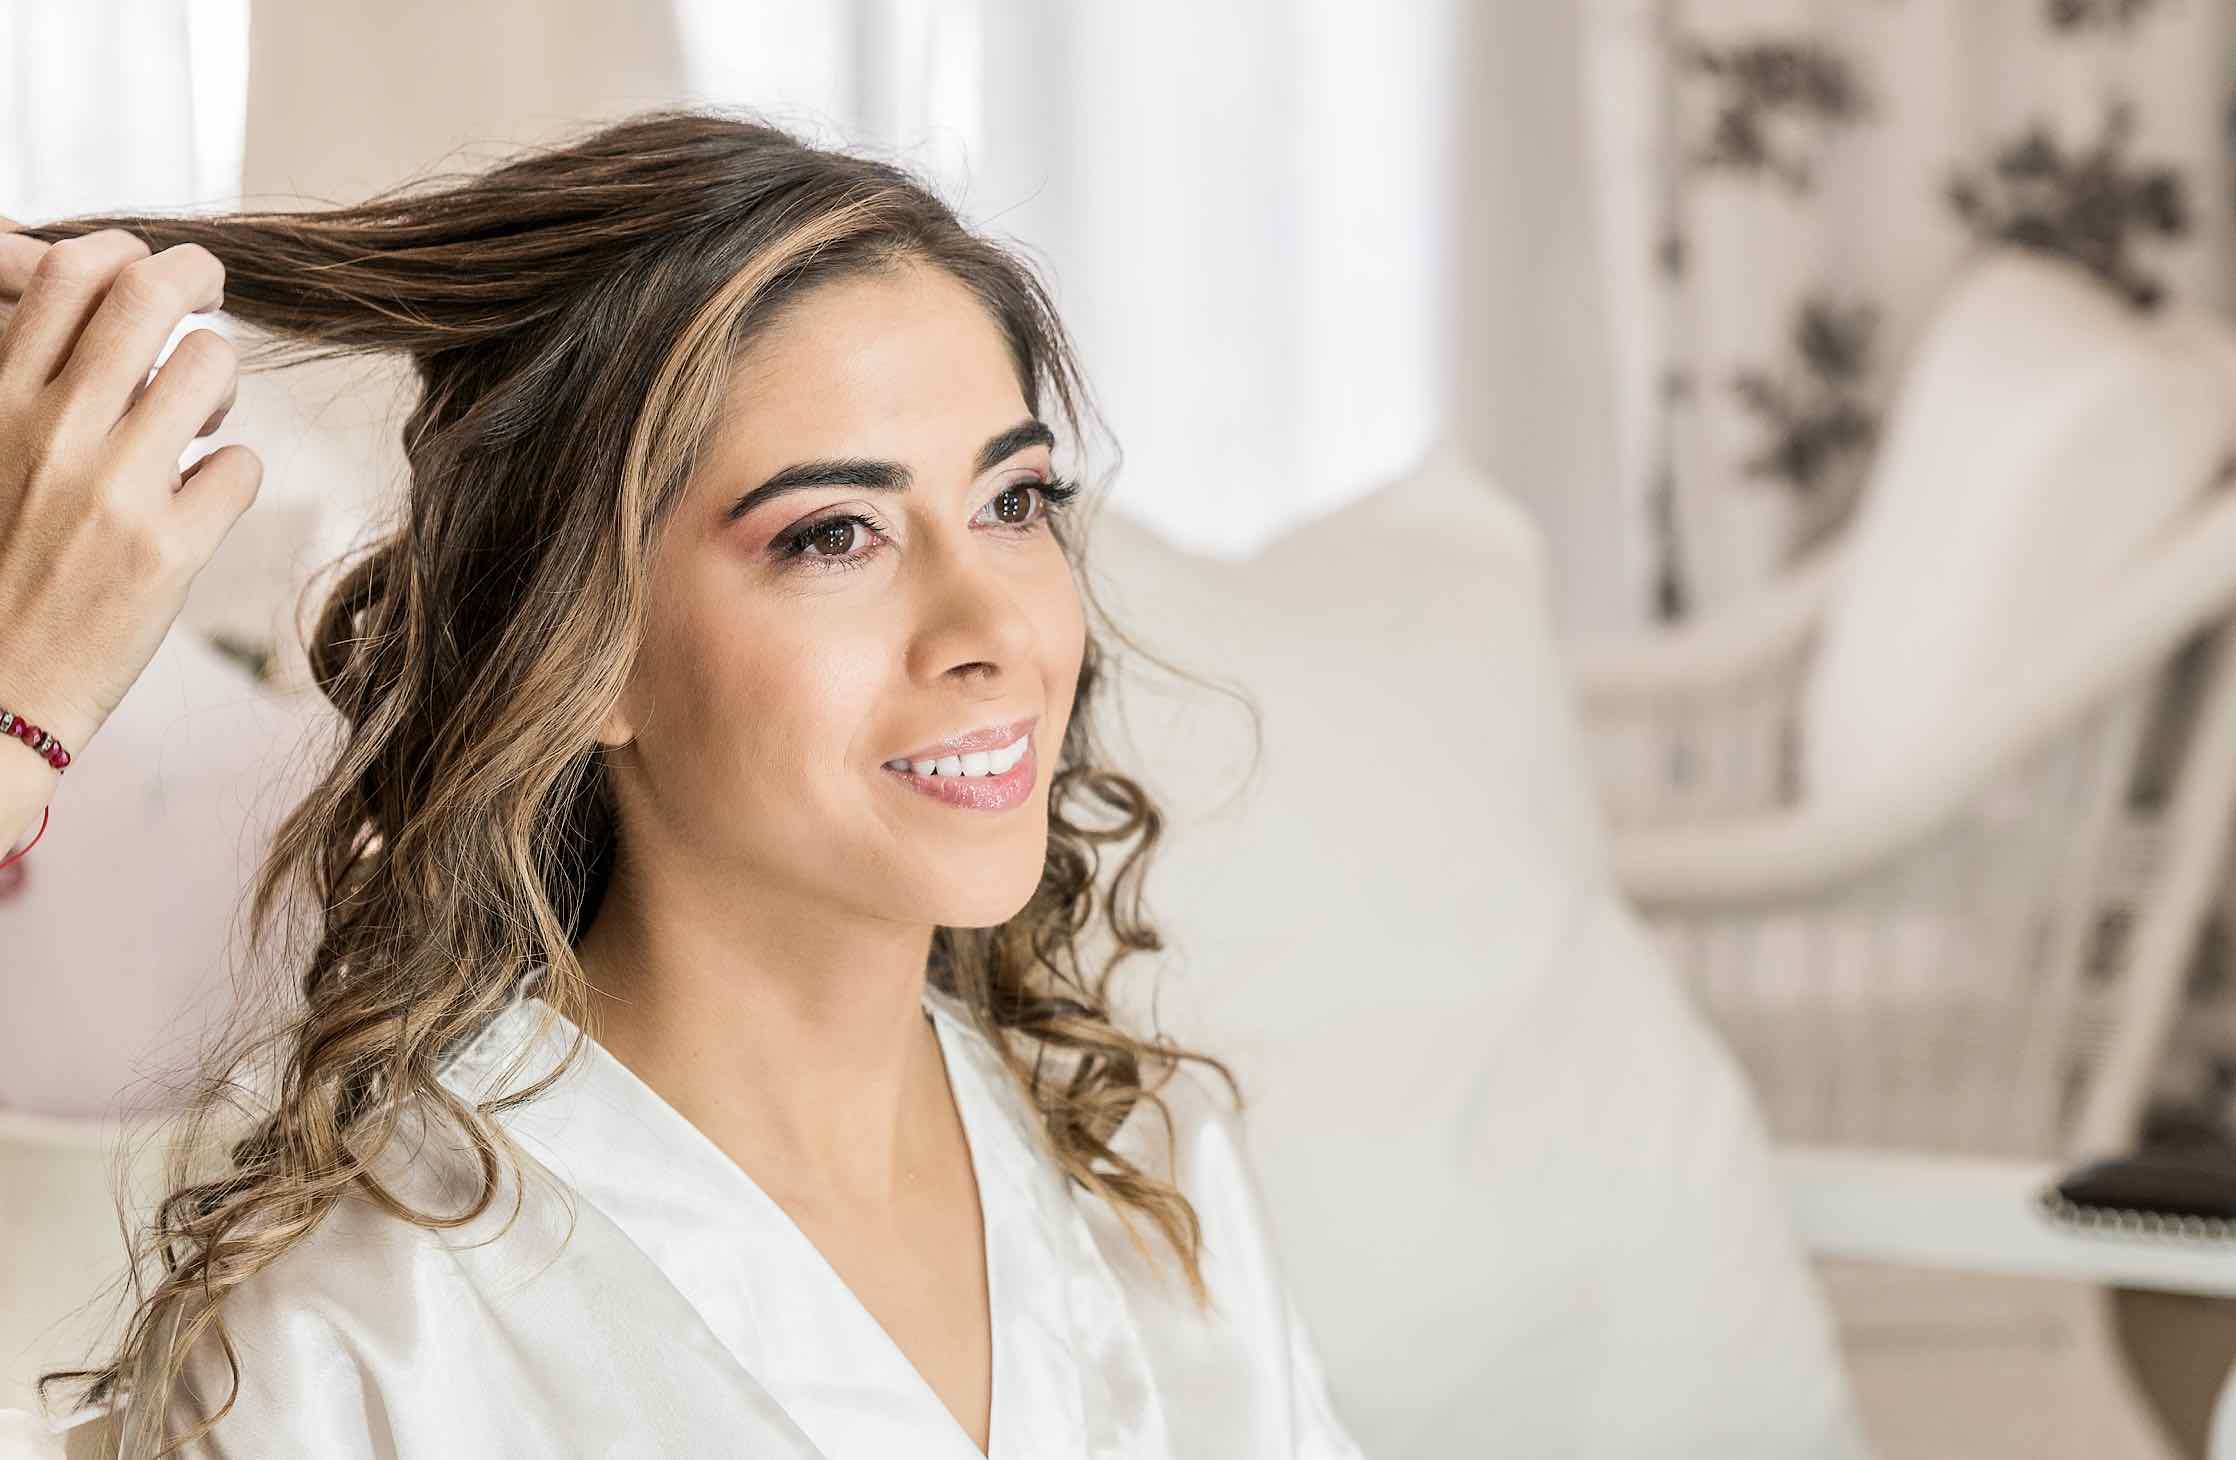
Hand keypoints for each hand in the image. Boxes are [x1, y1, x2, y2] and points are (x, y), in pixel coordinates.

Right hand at [0, 217, 261, 761]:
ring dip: (221, 380)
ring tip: (201, 417)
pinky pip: (242, 465)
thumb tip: (106, 331)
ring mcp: (116, 488)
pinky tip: (202, 497)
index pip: (67, 275)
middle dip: (197, 273)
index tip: (145, 262)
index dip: (121, 250)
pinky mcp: (169, 550)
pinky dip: (233, 473)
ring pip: (212, 366)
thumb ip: (29, 393)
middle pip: (150, 295)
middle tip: (213, 283)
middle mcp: (54, 431)